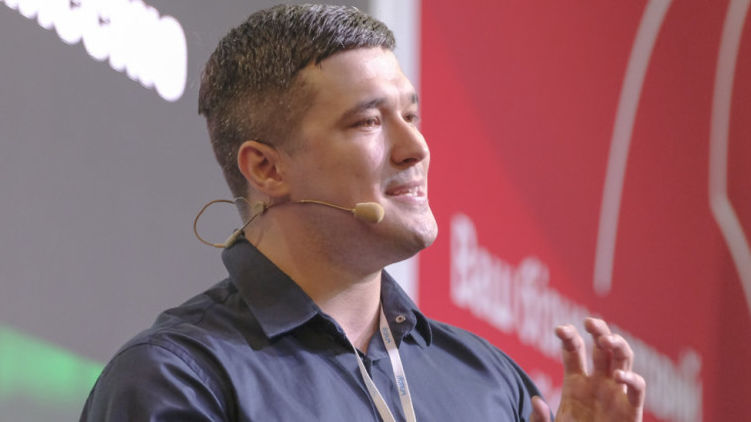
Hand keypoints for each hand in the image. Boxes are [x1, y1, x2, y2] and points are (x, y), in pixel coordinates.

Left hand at [529, 318, 644, 421]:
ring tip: (606, 339)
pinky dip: (632, 379)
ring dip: (618, 344)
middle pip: (601, 348)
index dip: (569, 336)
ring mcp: (615, 394)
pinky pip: (637, 390)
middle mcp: (597, 383)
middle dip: (598, 330)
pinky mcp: (631, 411)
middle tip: (590, 321)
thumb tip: (536, 400)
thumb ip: (538, 419)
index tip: (559, 330)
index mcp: (575, 383)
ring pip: (623, 359)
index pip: (574, 350)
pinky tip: (619, 375)